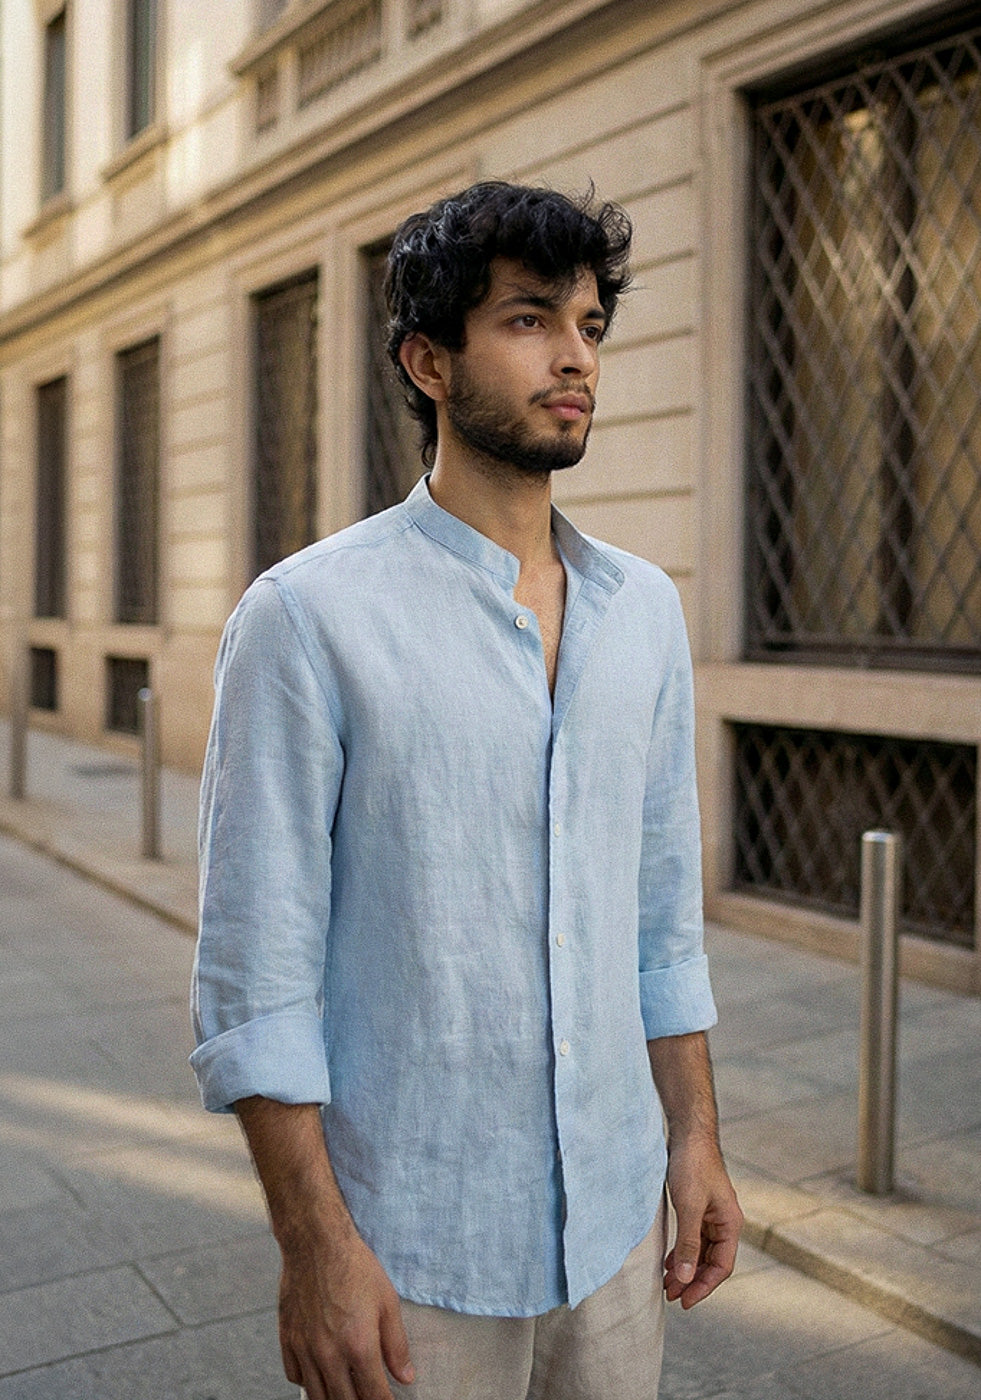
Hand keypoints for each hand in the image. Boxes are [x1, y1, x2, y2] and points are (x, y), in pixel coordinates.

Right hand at [278, 1222, 414, 1399]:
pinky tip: (321, 1372)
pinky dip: (309, 1381)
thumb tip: (406, 1376)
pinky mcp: (287, 1340)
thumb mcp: (387, 1301)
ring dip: (334, 1399)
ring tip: (346, 1392)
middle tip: (369, 1396)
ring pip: (317, 1397)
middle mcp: (329, 1354)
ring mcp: (305, 1349)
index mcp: (358, 1346)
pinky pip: (295, 1377)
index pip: (374, 1397)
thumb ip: (396, 1345)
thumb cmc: (355, 1267)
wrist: (316, 1242)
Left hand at [663, 1133, 742, 1308]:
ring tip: (667, 1285)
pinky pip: (694, 1239)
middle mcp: (724, 1222)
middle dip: (693, 1281)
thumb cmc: (692, 1165)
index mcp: (730, 1224)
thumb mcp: (689, 1207)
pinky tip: (669, 1262)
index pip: (721, 1267)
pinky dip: (682, 1252)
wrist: (688, 1133)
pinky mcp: (698, 1207)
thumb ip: (689, 1243)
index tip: (684, 1301)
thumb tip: (687, 1279)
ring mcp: (711, 1215)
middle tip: (671, 1297)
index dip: (703, 1287)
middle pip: (712, 1262)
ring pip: (702, 1252)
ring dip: (686, 1269)